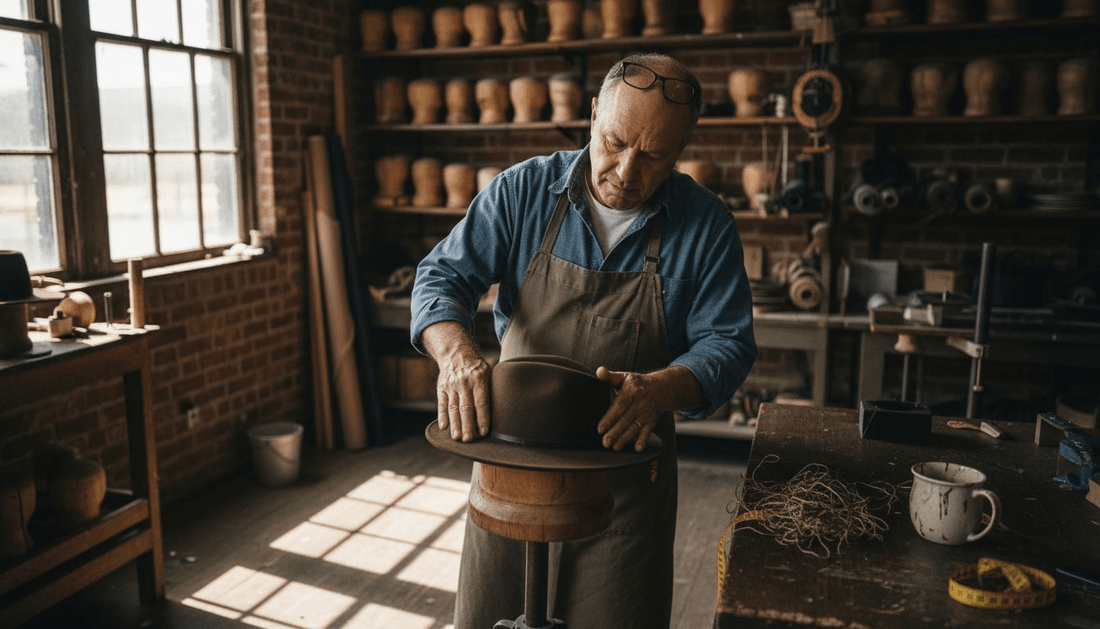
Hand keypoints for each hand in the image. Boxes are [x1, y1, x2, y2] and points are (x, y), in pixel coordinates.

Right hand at [421, 322, 491, 441]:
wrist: (456, 353)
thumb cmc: (478, 368)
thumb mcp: (489, 372)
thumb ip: (492, 389)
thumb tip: (504, 410)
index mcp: (479, 379)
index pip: (482, 402)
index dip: (482, 418)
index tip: (484, 432)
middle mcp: (464, 382)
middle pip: (466, 407)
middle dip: (467, 425)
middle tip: (469, 440)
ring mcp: (451, 385)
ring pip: (453, 407)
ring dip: (455, 424)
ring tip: (457, 438)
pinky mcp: (442, 388)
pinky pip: (442, 403)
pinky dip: (442, 416)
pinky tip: (444, 427)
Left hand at [595, 366, 662, 452]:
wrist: (662, 388)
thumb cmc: (637, 383)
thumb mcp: (624, 377)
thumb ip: (610, 376)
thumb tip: (599, 371)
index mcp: (631, 391)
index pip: (619, 406)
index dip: (610, 418)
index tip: (600, 429)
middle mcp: (640, 403)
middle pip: (625, 420)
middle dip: (615, 433)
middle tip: (605, 443)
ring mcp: (646, 413)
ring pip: (634, 428)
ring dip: (625, 439)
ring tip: (615, 447)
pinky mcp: (652, 421)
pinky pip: (647, 432)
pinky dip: (643, 440)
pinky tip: (637, 448)